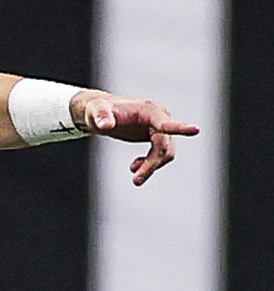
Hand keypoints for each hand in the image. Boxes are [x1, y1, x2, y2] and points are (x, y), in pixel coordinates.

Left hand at [73, 91, 198, 185]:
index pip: (165, 122)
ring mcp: (159, 127)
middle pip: (164, 145)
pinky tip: (135, 167)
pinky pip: (160, 154)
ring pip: (165, 152)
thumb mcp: (95, 111)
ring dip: (152, 166)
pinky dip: (150, 164)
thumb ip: (100, 116)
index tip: (196, 130)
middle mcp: (159, 117)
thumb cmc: (97, 109)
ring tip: (134, 176)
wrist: (99, 112)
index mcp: (148, 110)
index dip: (179, 128)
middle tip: (136, 180)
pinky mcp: (156, 136)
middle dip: (153, 164)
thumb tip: (106, 126)